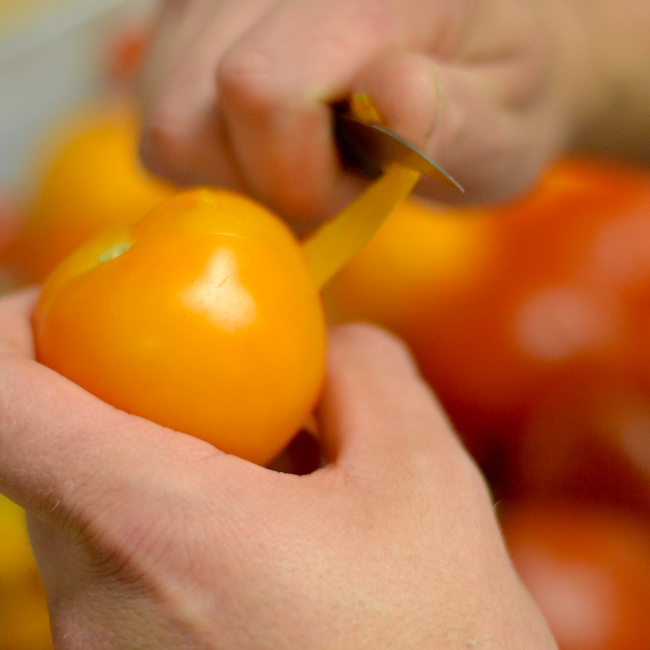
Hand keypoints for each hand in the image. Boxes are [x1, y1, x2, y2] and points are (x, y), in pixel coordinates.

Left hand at [0, 289, 555, 647]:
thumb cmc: (437, 644)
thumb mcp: (423, 476)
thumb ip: (366, 372)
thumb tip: (332, 340)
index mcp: (155, 533)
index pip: (3, 408)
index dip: (14, 333)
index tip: (64, 308)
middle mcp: (96, 609)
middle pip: (58, 458)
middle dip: (129, 398)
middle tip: (220, 385)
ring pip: (96, 517)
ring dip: (167, 466)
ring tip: (274, 474)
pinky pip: (121, 576)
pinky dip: (179, 530)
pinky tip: (271, 545)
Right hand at [138, 0, 591, 230]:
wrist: (483, 44)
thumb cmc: (499, 95)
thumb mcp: (507, 128)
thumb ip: (455, 122)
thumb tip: (388, 97)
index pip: (259, 93)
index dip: (296, 177)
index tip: (357, 187)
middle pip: (181, 111)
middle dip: (253, 180)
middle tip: (327, 177)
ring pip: (158, 112)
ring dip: (229, 166)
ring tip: (304, 155)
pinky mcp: (201, 14)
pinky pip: (154, 97)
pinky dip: (209, 142)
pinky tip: (268, 136)